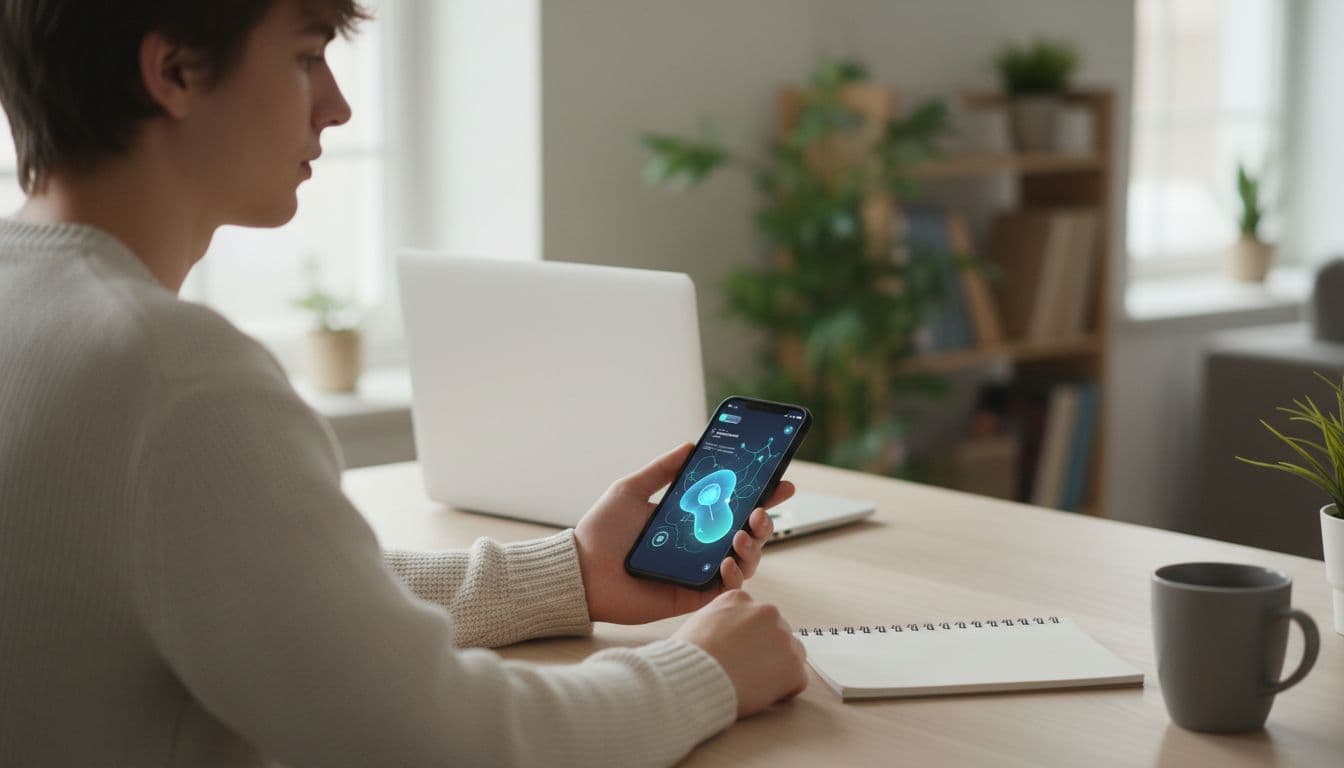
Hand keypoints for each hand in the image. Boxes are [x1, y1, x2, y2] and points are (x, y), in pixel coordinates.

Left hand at [573, 443, 794, 624]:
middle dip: (765, 520)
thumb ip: (662, 469)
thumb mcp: (631, 489)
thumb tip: (690, 444)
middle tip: (762, 510)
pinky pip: (726, 589)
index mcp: (689, 522)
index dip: (760, 495)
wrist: (581, 571)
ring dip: (754, 546)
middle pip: (747, 534)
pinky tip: (727, 561)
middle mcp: (699, 547)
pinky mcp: (693, 596)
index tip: (780, 481)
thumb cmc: (601, 531)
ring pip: (745, 561)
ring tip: (743, 533)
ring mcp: (699, 573)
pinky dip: (735, 575)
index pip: (733, 507)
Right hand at [672, 590, 807, 717]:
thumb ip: (721, 617)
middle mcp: (766, 611)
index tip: (737, 652)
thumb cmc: (688, 657)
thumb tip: (729, 631)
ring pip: (791, 653)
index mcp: (740, 599)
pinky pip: (796, 680)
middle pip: (775, 632)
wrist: (693, 677)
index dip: (747, 638)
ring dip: (778, 668)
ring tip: (752, 683)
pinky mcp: (792, 666)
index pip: (755, 616)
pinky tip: (761, 694)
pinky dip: (784, 690)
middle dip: (765, 651)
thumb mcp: (699, 621)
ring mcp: (782, 638)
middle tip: (744, 670)